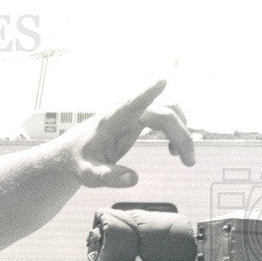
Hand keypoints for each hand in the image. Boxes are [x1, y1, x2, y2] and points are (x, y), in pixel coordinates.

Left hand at [70, 80, 195, 187]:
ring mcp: (134, 114)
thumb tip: (132, 179)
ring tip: (183, 157)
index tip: (161, 81)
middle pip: (162, 112)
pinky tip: (173, 151)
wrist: (72, 151)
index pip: (130, 103)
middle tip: (189, 161)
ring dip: (181, 131)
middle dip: (180, 133)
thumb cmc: (78, 160)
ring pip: (168, 112)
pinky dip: (175, 131)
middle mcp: (125, 113)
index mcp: (110, 121)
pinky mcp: (139, 119)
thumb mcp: (88, 174)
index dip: (146, 92)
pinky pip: (164, 117)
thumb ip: (107, 177)